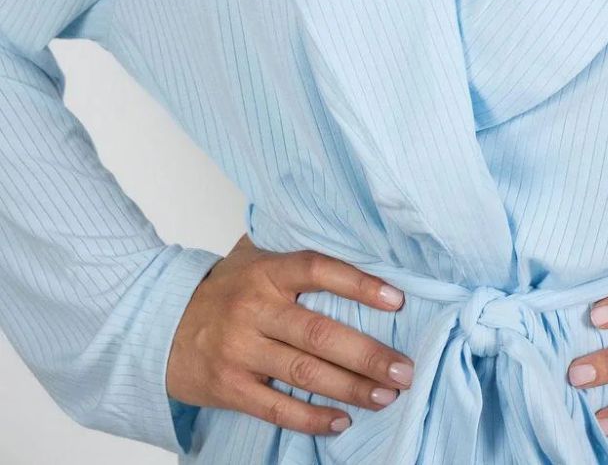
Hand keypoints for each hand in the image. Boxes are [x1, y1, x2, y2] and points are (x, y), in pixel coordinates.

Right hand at [165, 234, 414, 437]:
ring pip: (305, 372)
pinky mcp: (229, 387)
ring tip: (387, 395)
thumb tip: (352, 231)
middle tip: (404, 369)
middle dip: (368, 354)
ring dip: (351, 387)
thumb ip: (292, 247)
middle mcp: (253, 308)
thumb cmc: (221, 289)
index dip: (359, 284)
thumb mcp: (250, 256)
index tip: (397, 299)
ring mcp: (240, 350)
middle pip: (319, 332)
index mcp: (265, 271)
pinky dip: (312, 417)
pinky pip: (277, 407)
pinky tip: (342, 420)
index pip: (318, 269)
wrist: (157, 324)